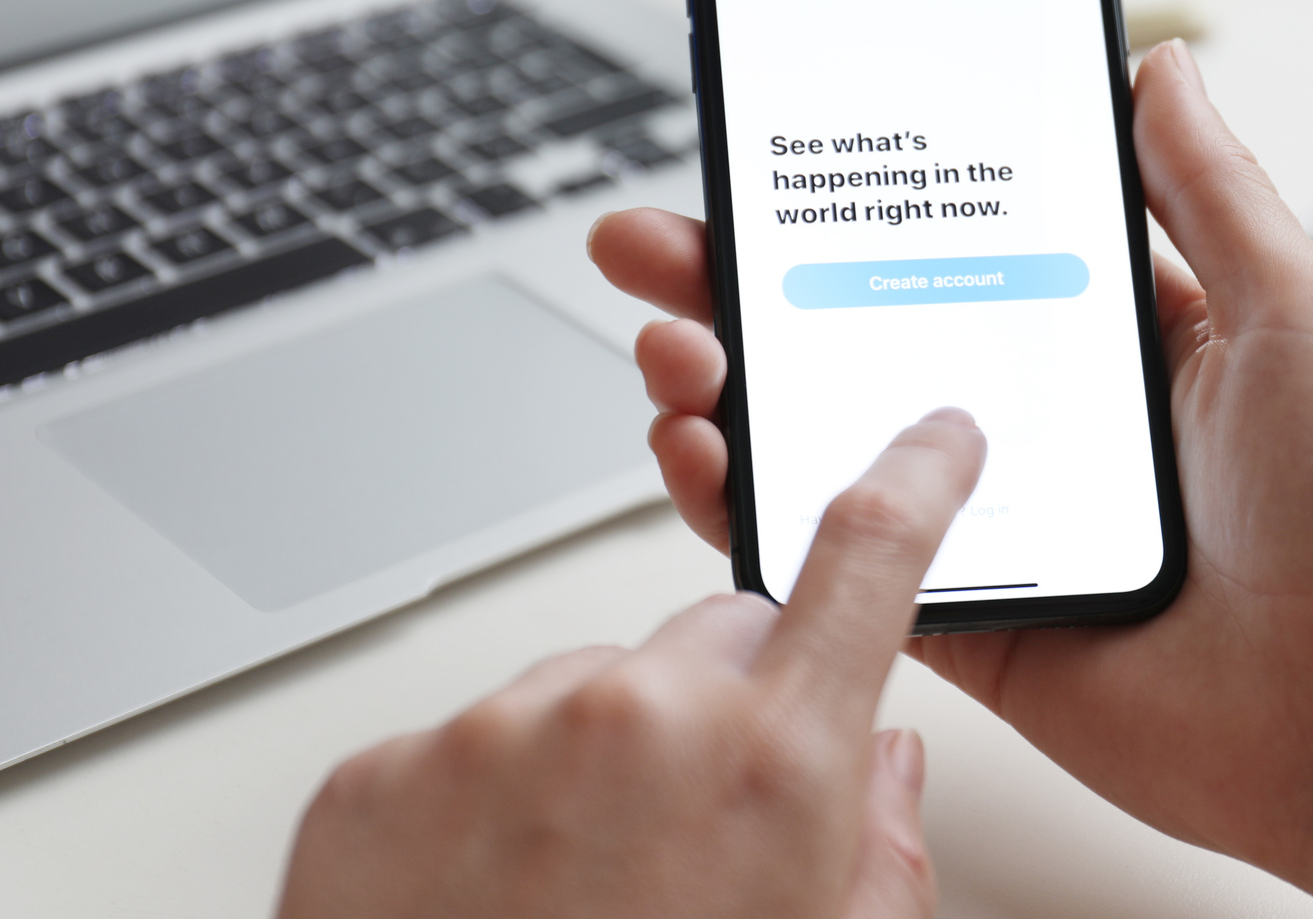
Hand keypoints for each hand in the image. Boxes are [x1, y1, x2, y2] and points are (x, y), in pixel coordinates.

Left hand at [275, 410, 986, 918]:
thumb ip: (883, 854)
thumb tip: (884, 770)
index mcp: (772, 764)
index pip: (870, 557)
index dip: (915, 480)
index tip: (932, 440)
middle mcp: (634, 718)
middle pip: (714, 636)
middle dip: (726, 704)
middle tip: (700, 832)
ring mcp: (493, 736)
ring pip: (584, 690)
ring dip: (596, 762)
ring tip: (576, 893)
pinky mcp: (380, 774)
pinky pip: (465, 744)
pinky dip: (485, 806)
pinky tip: (491, 903)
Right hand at [590, 41, 1312, 918]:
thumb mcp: (1295, 305)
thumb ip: (1207, 185)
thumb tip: (1161, 64)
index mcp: (1110, 337)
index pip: (947, 248)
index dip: (853, 204)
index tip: (773, 155)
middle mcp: (1038, 420)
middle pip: (855, 334)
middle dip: (740, 283)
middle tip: (657, 239)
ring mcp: (994, 519)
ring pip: (826, 441)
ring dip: (726, 387)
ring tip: (667, 342)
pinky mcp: (969, 616)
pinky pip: (841, 558)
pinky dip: (756, 514)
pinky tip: (705, 458)